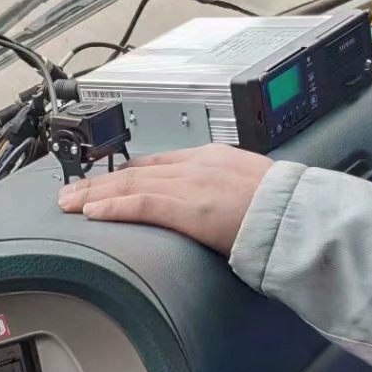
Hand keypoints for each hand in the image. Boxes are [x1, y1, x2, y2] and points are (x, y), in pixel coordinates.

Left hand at [58, 144, 271, 252]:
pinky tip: (93, 212)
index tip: (105, 180)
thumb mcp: (253, 187)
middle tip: (71, 192)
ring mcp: (191, 185)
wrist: (301, 214)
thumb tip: (218, 208)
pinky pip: (141, 204)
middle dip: (100, 182)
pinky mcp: (189, 208)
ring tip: (70, 204)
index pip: (158, 161)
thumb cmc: (286, 208)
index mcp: (212, 157)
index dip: (126, 171)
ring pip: (131, 184)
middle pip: (136, 170)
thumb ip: (228, 191)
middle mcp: (196, 165)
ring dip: (96, 195)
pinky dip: (113, 207)